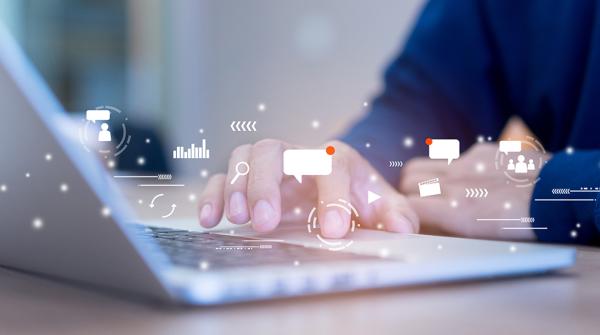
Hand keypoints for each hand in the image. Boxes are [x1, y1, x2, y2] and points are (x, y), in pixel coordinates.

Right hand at [197, 139, 418, 237]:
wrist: (339, 187)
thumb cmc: (359, 198)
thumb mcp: (383, 206)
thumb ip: (396, 214)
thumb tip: (403, 228)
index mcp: (335, 159)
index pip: (331, 168)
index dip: (331, 198)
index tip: (332, 231)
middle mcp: (298, 156)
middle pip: (274, 151)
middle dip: (266, 184)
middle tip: (263, 222)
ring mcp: (270, 166)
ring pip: (244, 156)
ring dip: (237, 185)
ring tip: (238, 218)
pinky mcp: (248, 180)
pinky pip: (222, 177)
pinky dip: (213, 194)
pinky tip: (210, 221)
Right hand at [399, 143, 546, 239]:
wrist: (560, 195)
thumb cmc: (525, 223)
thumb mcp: (479, 236)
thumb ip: (447, 227)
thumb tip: (425, 227)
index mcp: (454, 210)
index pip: (405, 206)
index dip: (402, 215)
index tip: (406, 221)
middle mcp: (454, 183)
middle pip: (406, 181)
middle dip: (406, 194)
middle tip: (416, 205)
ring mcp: (465, 163)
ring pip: (420, 165)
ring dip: (419, 178)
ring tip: (431, 190)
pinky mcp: (481, 151)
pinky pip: (452, 157)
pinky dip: (450, 169)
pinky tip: (468, 179)